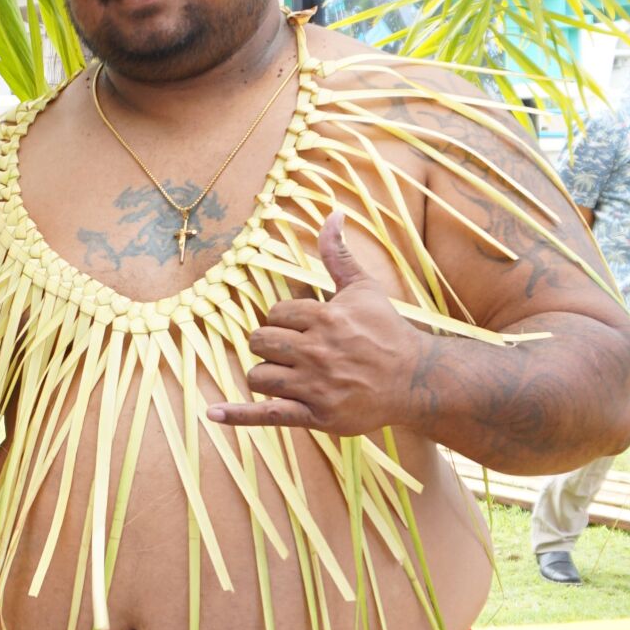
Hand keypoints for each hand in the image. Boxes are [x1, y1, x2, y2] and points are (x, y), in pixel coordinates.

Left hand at [206, 212, 424, 434]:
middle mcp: (318, 352)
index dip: (284, 321)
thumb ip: (338, 254)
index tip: (306, 329)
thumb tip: (331, 213)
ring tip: (290, 375)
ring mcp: (316, 386)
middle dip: (270, 345)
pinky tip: (213, 413)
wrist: (415, 379)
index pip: (274, 314)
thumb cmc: (386, 331)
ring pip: (259, 375)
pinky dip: (238, 415)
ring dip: (267, 374)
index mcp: (325, 318)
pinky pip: (268, 414)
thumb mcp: (363, 288)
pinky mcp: (317, 416)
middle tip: (295, 351)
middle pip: (260, 342)